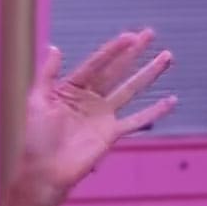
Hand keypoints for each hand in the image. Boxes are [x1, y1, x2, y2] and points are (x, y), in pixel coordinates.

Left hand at [16, 29, 174, 205]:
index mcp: (71, 88)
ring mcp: (103, 115)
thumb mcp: (37, 102)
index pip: (96, 63)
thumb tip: (54, 48)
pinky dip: (155, 112)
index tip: (130, 35)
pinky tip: (171, 100)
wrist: (44, 171)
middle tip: (150, 34)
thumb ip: (47, 75)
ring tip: (166, 57)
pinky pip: (137, 120)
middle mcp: (90, 98)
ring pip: (131, 89)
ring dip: (149, 73)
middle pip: (117, 70)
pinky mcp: (112, 133)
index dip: (113, 50)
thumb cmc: (35, 139)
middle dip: (134, 52)